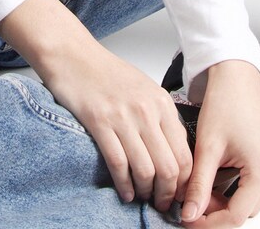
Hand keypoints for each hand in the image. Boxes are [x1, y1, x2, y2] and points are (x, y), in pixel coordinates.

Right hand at [0, 0, 192, 214]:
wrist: (74, 56)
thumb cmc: (107, 73)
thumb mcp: (144, 89)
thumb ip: (160, 118)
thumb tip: (173, 153)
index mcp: (162, 102)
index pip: (185, 153)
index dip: (184, 182)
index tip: (178, 193)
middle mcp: (147, 110)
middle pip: (170, 167)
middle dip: (168, 194)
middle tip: (162, 204)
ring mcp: (124, 117)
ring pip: (147, 170)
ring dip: (147, 193)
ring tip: (143, 198)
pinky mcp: (100, 123)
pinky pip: (119, 164)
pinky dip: (124, 185)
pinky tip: (125, 192)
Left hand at [179, 60, 259, 225]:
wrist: (237, 81)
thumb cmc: (225, 104)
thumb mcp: (207, 147)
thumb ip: (199, 185)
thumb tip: (189, 215)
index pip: (235, 216)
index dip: (208, 223)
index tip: (186, 219)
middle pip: (242, 213)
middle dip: (214, 212)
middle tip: (190, 199)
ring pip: (246, 205)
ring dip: (223, 202)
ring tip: (200, 186)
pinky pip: (252, 192)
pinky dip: (232, 192)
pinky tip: (214, 179)